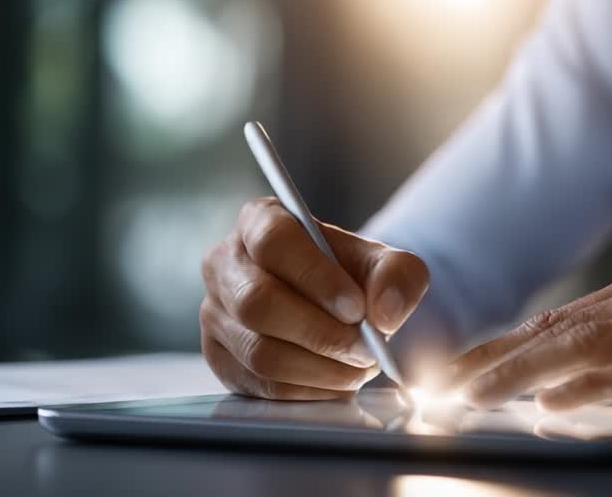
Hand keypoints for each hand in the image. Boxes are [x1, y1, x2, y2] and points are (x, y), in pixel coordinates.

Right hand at [200, 197, 429, 399]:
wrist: (337, 306)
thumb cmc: (353, 276)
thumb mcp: (386, 264)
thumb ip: (397, 276)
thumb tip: (384, 313)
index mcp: (261, 221)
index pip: (274, 242)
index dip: (315, 277)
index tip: (356, 307)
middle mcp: (225, 263)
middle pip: (257, 302)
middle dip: (320, 334)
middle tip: (365, 350)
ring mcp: (214, 312)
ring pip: (258, 350)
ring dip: (318, 368)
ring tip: (359, 368)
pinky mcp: (218, 356)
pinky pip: (258, 384)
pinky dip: (306, 391)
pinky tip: (337, 384)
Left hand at [445, 257, 611, 431]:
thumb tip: (578, 377)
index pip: (567, 316)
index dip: (508, 344)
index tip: (463, 369)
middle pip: (562, 326)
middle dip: (496, 358)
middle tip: (443, 385)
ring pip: (587, 345)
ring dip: (520, 374)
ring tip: (471, 397)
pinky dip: (587, 386)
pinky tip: (549, 403)